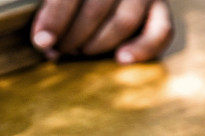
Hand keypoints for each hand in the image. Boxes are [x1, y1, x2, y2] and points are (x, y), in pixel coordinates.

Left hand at [31, 0, 172, 63]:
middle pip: (96, 9)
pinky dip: (142, 49)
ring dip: (97, 44)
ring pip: (123, 22)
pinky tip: (121, 59)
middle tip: (59, 50)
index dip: (55, 18)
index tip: (42, 42)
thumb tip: (43, 40)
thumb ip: (53, 7)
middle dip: (73, 37)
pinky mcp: (162, 8)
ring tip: (81, 52)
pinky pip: (160, 31)